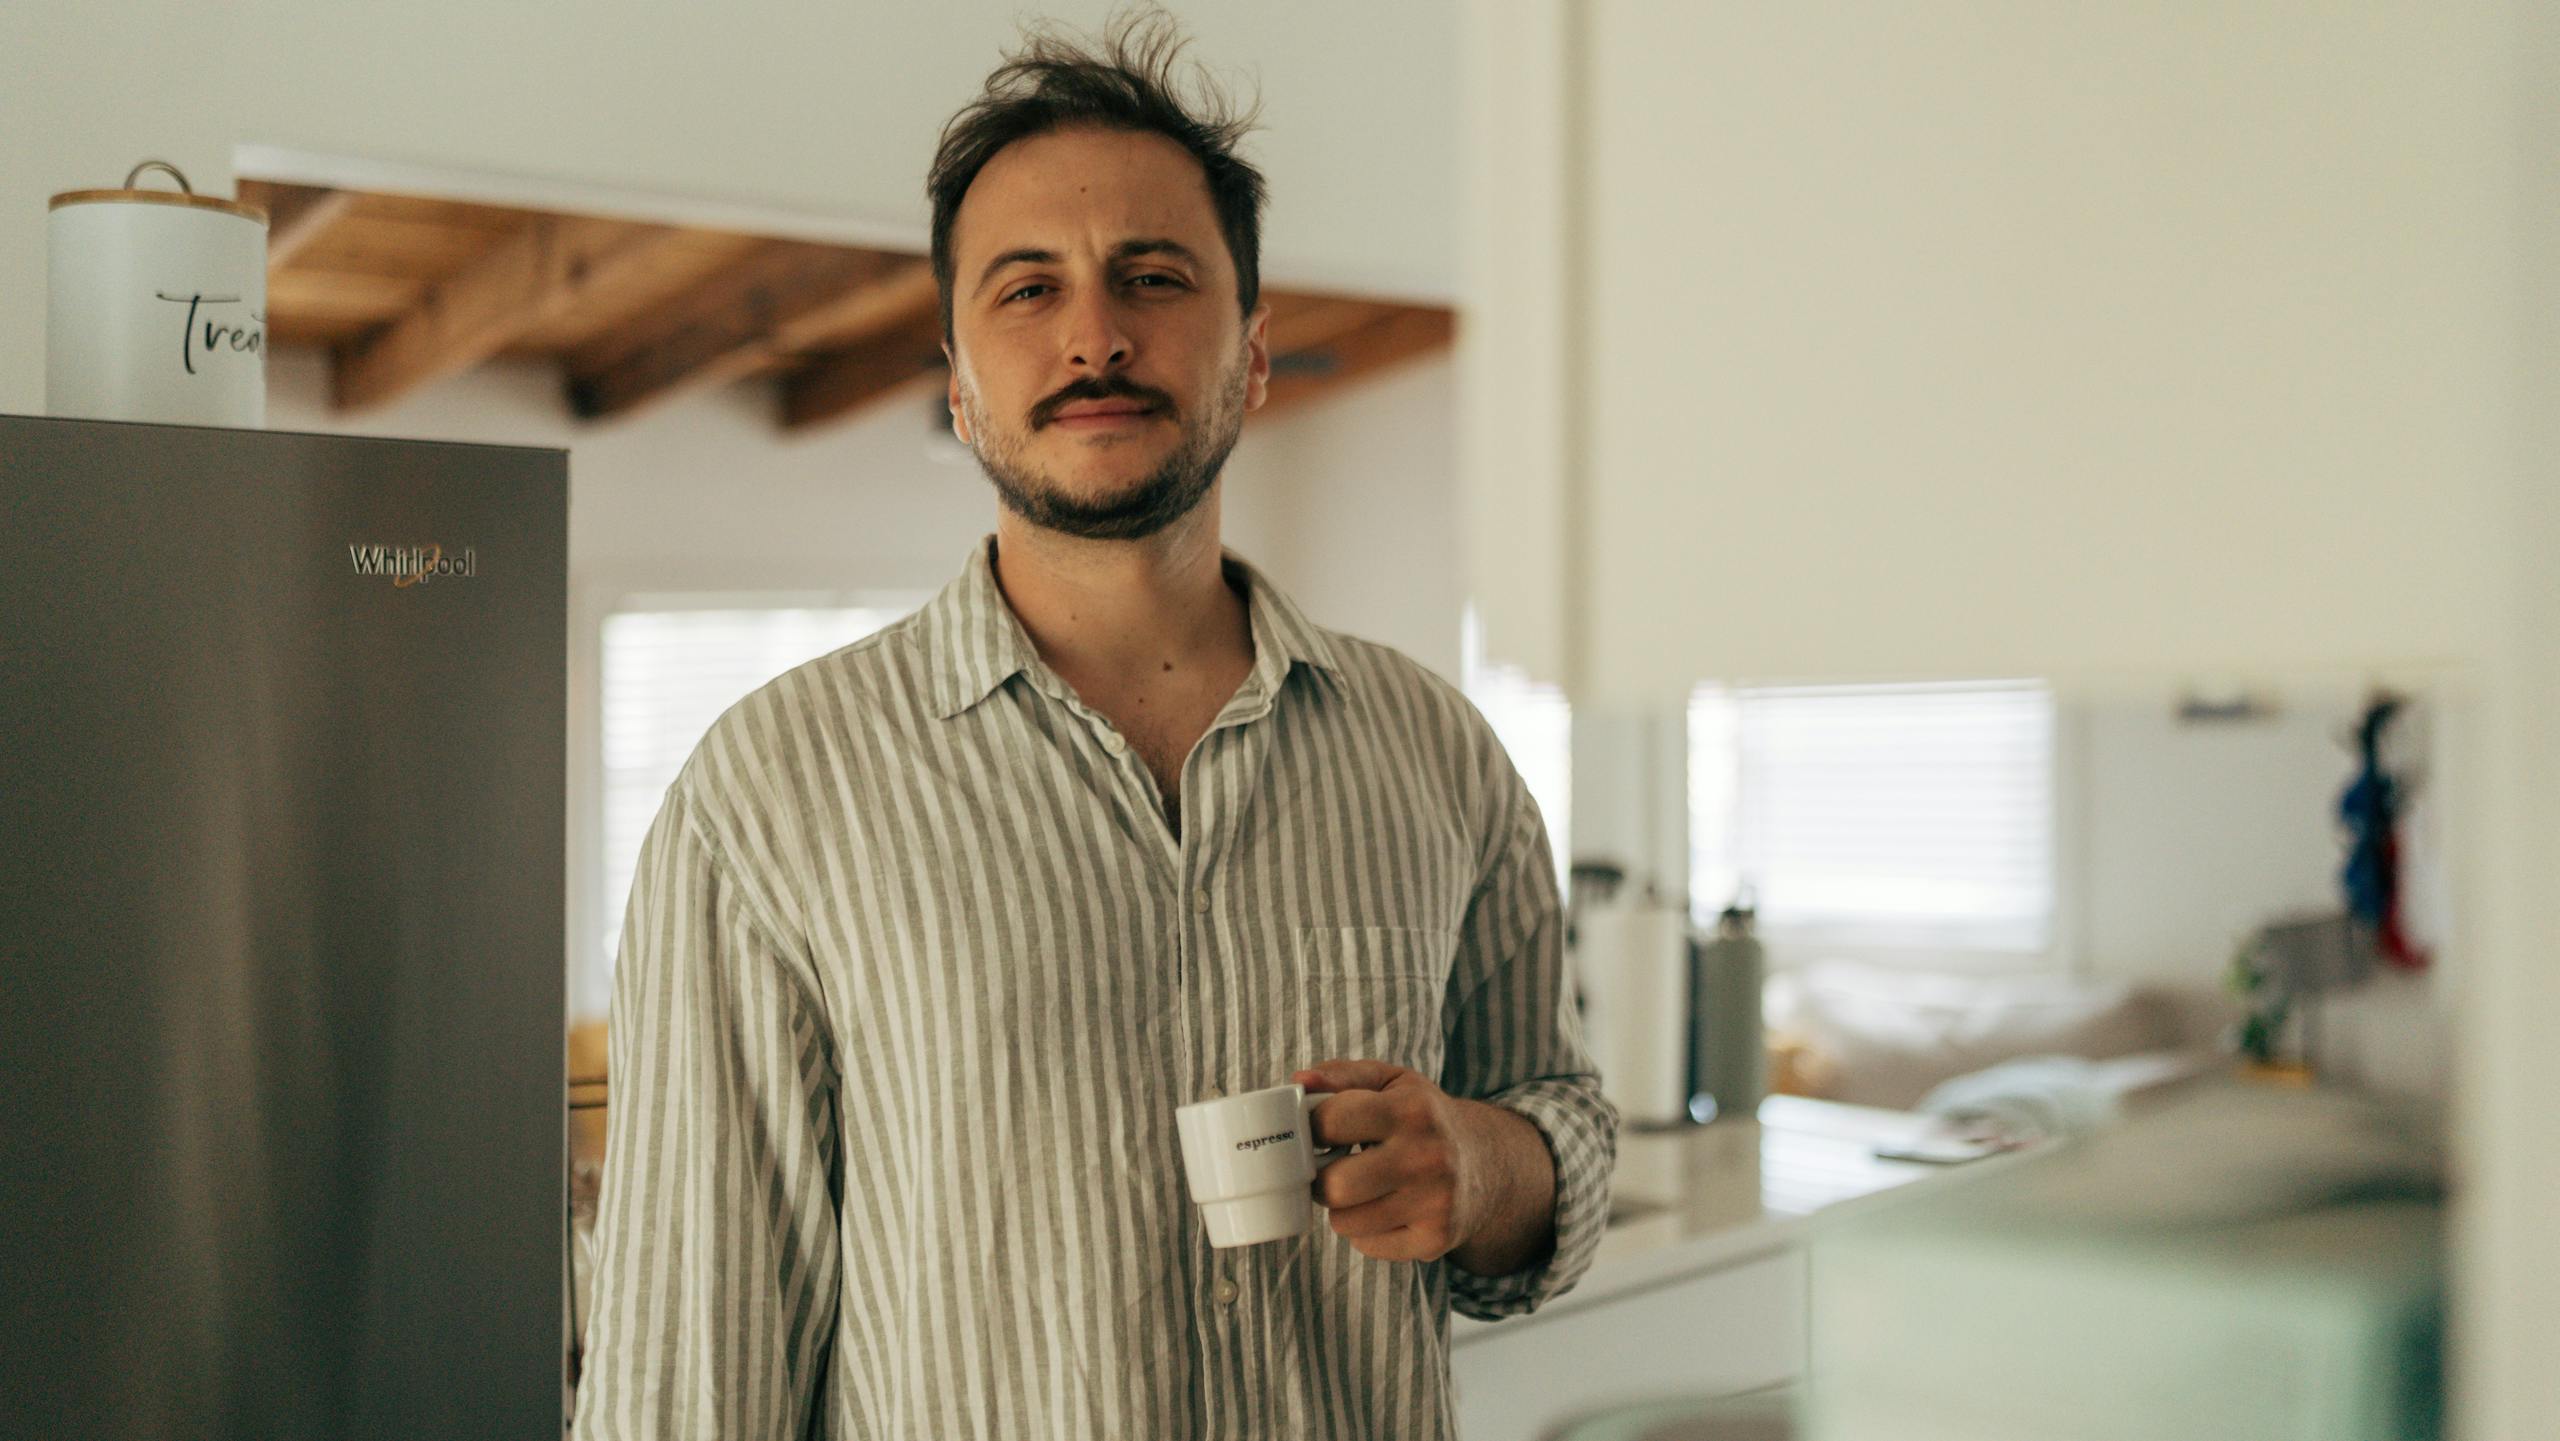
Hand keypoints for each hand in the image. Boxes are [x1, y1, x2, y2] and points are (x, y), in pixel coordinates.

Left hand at [1292, 1059, 1499, 1264]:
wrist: (1489, 1163)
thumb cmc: (1424, 1118)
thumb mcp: (1392, 1082)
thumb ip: (1342, 1075)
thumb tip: (1298, 1081)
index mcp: (1412, 1109)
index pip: (1330, 1122)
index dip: (1313, 1127)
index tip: (1320, 1131)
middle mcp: (1427, 1157)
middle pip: (1333, 1185)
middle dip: (1323, 1177)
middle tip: (1335, 1167)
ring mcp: (1434, 1203)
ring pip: (1345, 1222)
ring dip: (1343, 1208)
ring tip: (1363, 1188)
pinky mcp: (1435, 1239)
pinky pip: (1367, 1246)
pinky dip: (1366, 1232)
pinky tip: (1386, 1209)